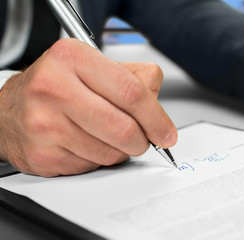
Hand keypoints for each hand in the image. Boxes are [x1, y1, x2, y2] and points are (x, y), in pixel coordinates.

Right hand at [0, 39, 176, 176]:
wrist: (8, 110)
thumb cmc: (54, 86)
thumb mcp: (92, 66)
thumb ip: (133, 78)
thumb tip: (157, 102)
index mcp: (72, 59)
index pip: (131, 92)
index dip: (156, 118)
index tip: (166, 132)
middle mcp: (54, 89)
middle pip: (124, 128)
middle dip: (143, 140)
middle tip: (144, 139)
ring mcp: (45, 124)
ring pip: (110, 152)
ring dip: (121, 150)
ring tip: (108, 135)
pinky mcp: (43, 155)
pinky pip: (92, 166)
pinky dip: (100, 158)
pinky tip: (87, 144)